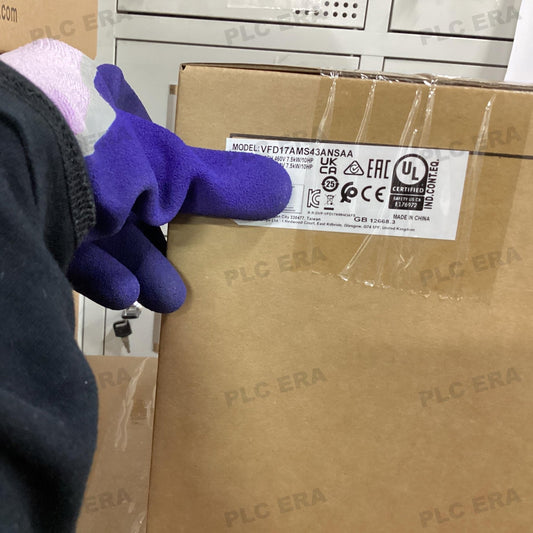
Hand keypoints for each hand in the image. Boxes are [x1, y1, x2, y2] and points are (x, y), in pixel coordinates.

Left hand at [1, 40, 291, 311]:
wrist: (9, 172)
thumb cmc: (98, 151)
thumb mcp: (170, 167)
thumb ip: (220, 183)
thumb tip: (283, 187)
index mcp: (109, 115)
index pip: (154, 151)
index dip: (183, 183)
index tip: (205, 215)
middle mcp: (77, 148)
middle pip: (133, 201)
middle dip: (166, 242)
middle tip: (196, 272)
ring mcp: (48, 187)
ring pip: (104, 233)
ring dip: (140, 267)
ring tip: (171, 298)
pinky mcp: (30, 227)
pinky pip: (72, 254)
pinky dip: (103, 276)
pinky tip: (126, 298)